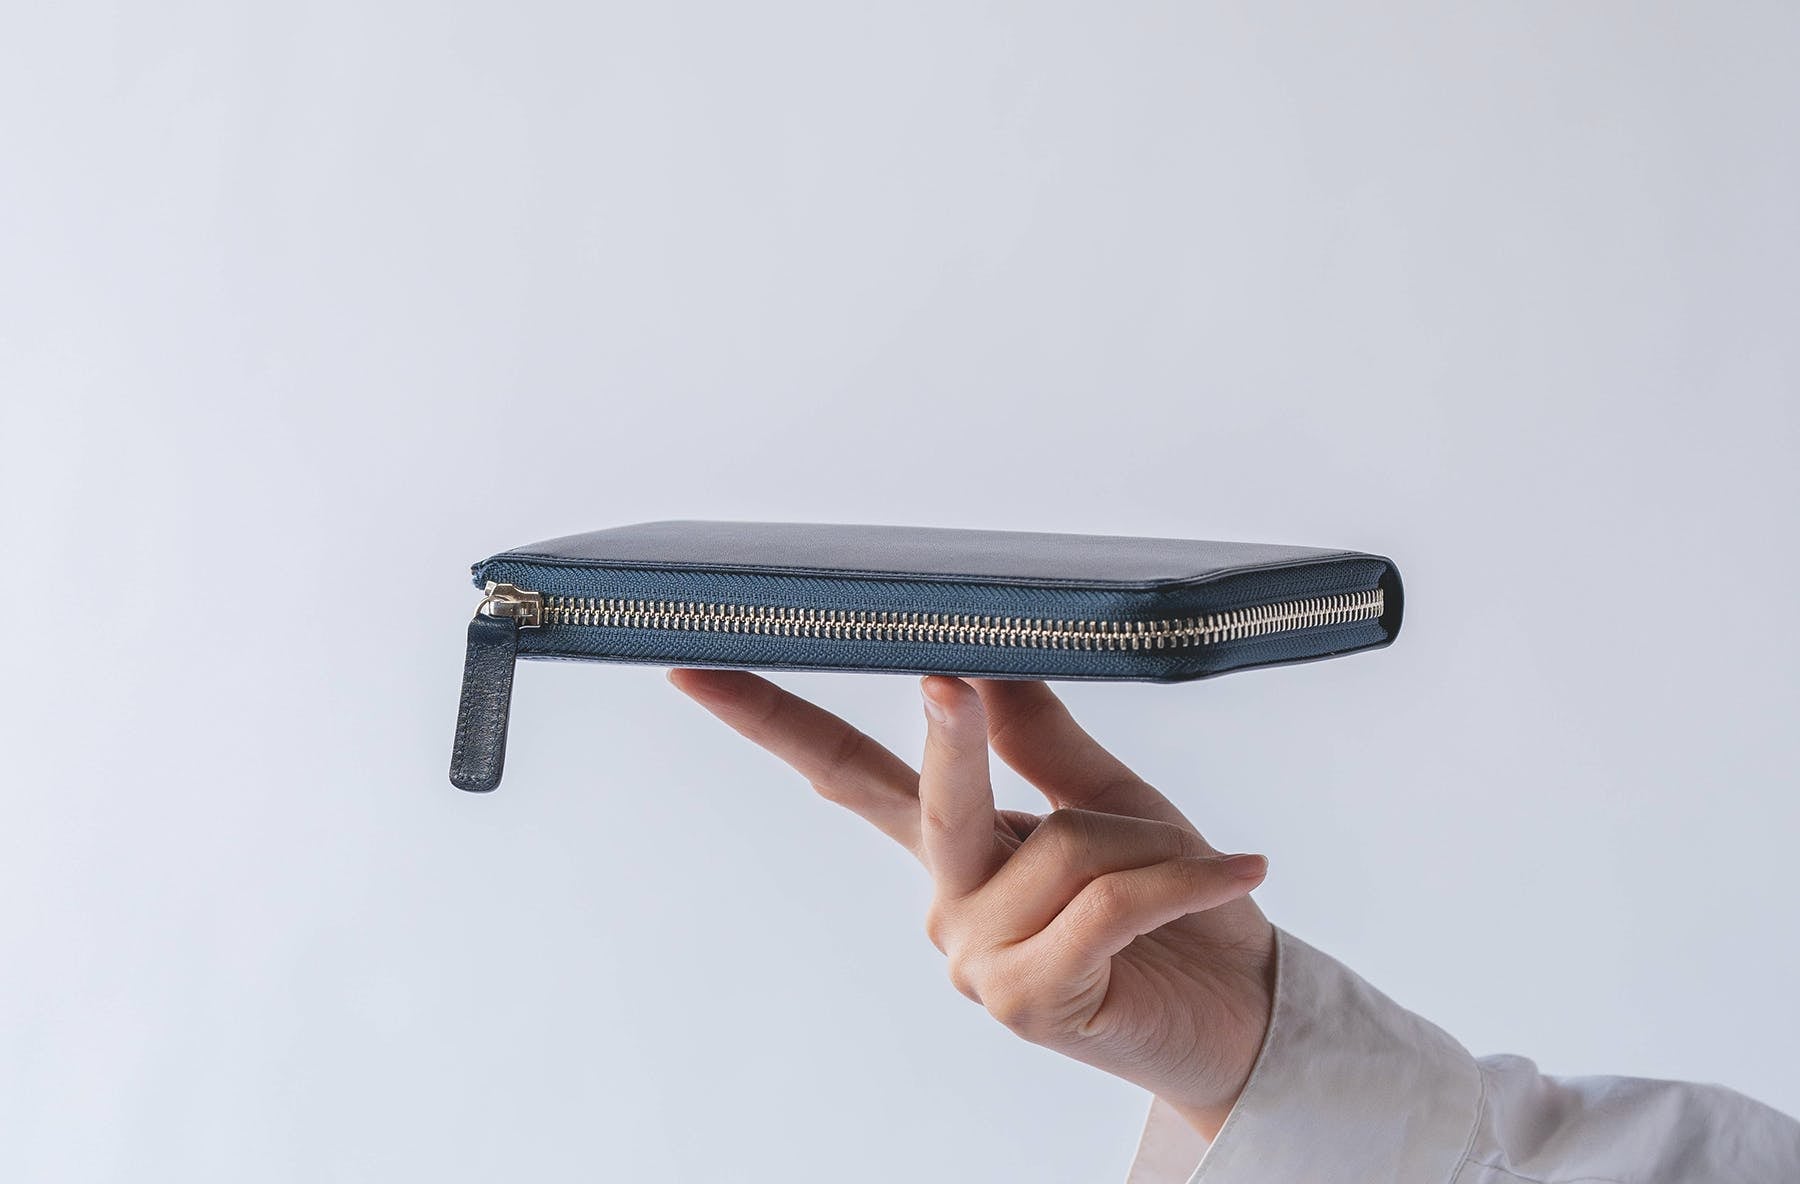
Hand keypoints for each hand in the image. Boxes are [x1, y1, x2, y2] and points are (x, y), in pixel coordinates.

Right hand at [667, 669, 1275, 1139]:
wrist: (1240, 1010)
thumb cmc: (1176, 903)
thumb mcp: (1110, 799)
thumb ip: (1044, 736)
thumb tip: (985, 661)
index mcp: (953, 848)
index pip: (844, 772)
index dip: (769, 718)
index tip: (695, 663)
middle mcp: (948, 904)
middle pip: (934, 798)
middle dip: (951, 738)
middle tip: (949, 685)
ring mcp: (978, 961)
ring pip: (1062, 849)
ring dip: (1152, 846)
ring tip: (1201, 869)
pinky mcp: (1029, 1002)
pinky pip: (1109, 903)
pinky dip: (1184, 879)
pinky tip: (1236, 873)